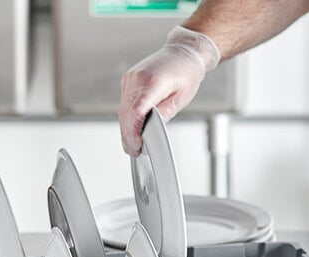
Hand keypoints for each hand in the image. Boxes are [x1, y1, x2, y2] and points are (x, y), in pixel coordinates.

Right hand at [119, 25, 219, 155]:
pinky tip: (131, 130)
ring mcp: (131, 79)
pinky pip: (124, 103)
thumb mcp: (181, 99)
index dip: (133, 132)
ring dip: (125, 129)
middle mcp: (137, 79)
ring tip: (132, 145)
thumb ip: (164, 114)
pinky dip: (127, 118)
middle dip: (128, 136)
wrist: (183, 53)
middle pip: (126, 114)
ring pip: (122, 110)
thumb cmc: (186, 73)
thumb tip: (151, 131)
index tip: (136, 146)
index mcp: (152, 82)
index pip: (136, 112)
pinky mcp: (129, 81)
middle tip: (134, 151)